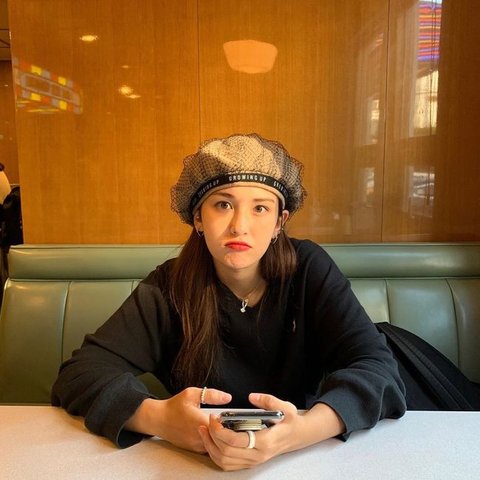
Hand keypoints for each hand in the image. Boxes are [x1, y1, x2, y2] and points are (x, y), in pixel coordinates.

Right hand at [125, 387, 230, 452]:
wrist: (158, 419)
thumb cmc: (174, 406)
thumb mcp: (192, 394)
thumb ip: (211, 395)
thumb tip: (228, 397)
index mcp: (200, 422)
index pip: (223, 428)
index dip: (231, 424)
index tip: (234, 417)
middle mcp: (199, 437)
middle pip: (222, 439)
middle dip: (229, 432)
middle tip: (235, 423)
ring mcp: (196, 445)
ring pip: (216, 446)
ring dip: (222, 438)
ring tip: (225, 428)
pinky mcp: (193, 450)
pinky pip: (209, 449)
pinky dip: (215, 442)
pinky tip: (216, 433)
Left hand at [198, 393, 344, 470]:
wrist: (299, 435)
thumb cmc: (291, 421)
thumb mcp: (286, 407)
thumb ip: (269, 400)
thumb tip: (252, 397)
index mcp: (265, 442)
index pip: (236, 441)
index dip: (221, 431)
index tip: (214, 418)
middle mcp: (258, 455)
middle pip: (226, 452)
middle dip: (212, 437)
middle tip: (207, 422)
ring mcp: (254, 461)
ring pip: (225, 461)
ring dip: (211, 447)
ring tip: (204, 432)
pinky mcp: (250, 462)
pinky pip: (229, 465)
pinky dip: (217, 456)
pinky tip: (212, 443)